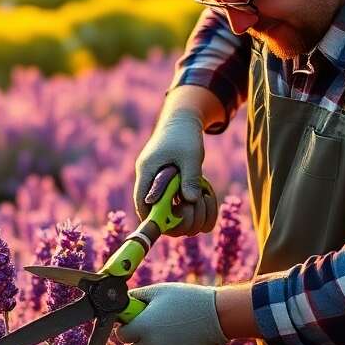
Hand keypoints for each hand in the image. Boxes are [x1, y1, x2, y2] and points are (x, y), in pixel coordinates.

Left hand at [118, 282, 226, 344]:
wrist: (216, 316)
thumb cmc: (186, 300)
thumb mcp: (158, 291)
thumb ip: (136, 297)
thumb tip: (123, 303)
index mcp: (142, 327)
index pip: (121, 335)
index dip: (128, 328)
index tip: (136, 322)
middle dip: (141, 338)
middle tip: (157, 325)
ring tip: (170, 333)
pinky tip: (178, 344)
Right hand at [133, 110, 215, 236]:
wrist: (182, 120)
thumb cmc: (184, 135)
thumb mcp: (190, 156)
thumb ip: (190, 178)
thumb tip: (191, 201)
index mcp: (147, 170)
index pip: (141, 201)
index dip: (152, 217)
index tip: (170, 224)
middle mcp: (148, 178)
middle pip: (153, 209)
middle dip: (174, 216)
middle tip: (194, 208)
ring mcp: (156, 181)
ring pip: (165, 207)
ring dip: (185, 210)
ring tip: (202, 197)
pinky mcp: (166, 183)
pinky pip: (173, 201)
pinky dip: (188, 203)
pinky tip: (202, 195)